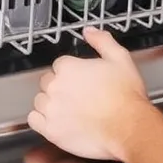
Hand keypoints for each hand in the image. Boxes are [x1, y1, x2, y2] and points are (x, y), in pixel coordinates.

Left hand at [28, 27, 154, 160]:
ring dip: (50, 103)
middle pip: (47, 81)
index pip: (59, 64)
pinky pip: (33, 120)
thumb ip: (102, 41)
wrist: (128, 127)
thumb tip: (90, 32)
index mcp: (69, 67)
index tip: (80, 79)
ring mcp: (51, 109)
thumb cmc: (125, 97)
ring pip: (39, 100)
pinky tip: (56, 120)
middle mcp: (56, 87)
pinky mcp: (50, 130)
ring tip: (69, 109)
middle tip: (77, 95)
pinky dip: (41, 120)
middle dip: (59, 86)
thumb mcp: (121, 58)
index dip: (71, 72)